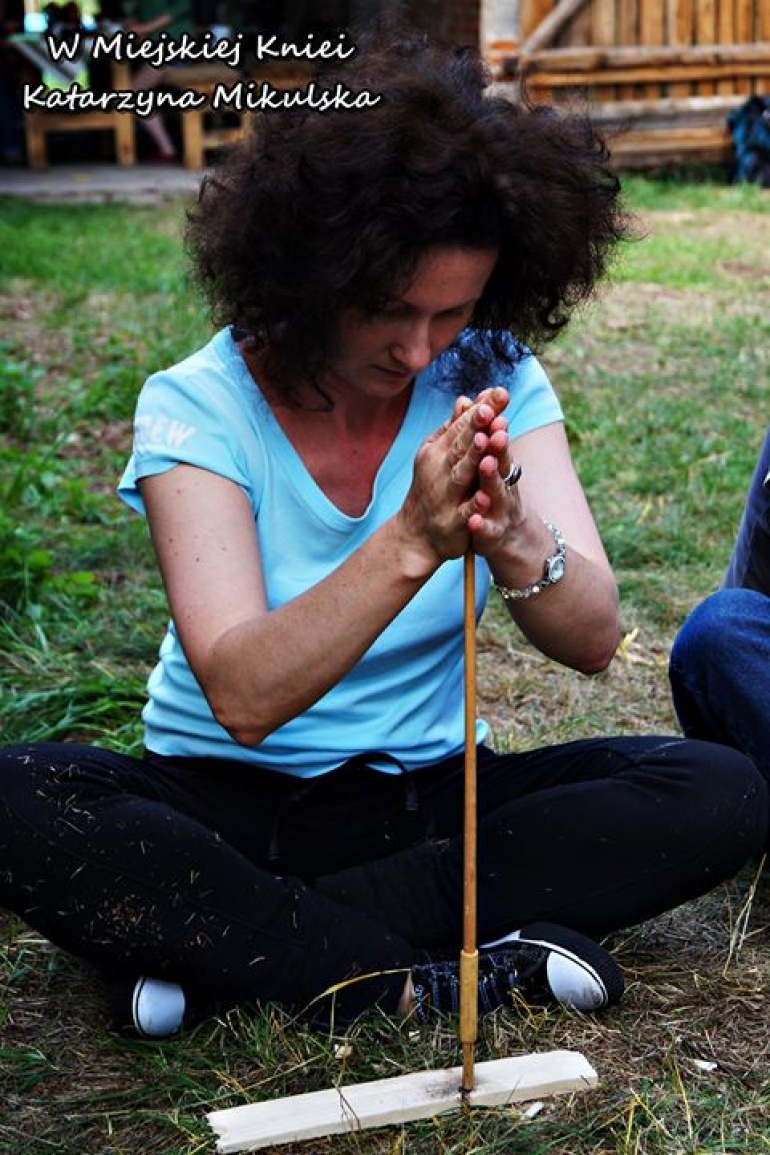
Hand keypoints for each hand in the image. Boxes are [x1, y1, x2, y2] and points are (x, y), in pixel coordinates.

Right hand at [399, 387, 513, 562]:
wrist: (414, 534)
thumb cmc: (431, 487)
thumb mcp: (439, 455)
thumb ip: (454, 429)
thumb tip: (466, 399)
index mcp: (438, 451)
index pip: (463, 426)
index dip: (481, 410)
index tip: (498, 391)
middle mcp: (439, 470)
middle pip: (461, 445)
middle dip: (476, 426)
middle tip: (491, 408)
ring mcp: (445, 496)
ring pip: (462, 474)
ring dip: (474, 458)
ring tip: (487, 441)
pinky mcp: (453, 522)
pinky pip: (465, 512)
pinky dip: (474, 506)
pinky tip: (484, 497)